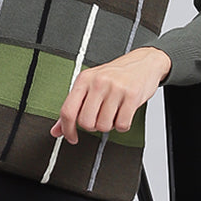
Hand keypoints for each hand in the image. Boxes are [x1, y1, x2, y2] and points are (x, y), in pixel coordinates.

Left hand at [51, 46, 171, 144]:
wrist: (144, 62)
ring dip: (109, 125)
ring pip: (104, 126)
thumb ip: (73, 107)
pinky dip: (122, 125)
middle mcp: (98, 82)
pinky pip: (122, 125)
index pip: (68, 111)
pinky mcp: (132, 96)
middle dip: (92, 126)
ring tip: (113, 112)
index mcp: (84, 79)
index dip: (67, 129)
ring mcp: (116, 89)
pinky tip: (123, 113)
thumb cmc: (116, 75)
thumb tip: (57, 130)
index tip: (72, 137)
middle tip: (99, 118)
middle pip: (86, 122)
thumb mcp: (90, 85)